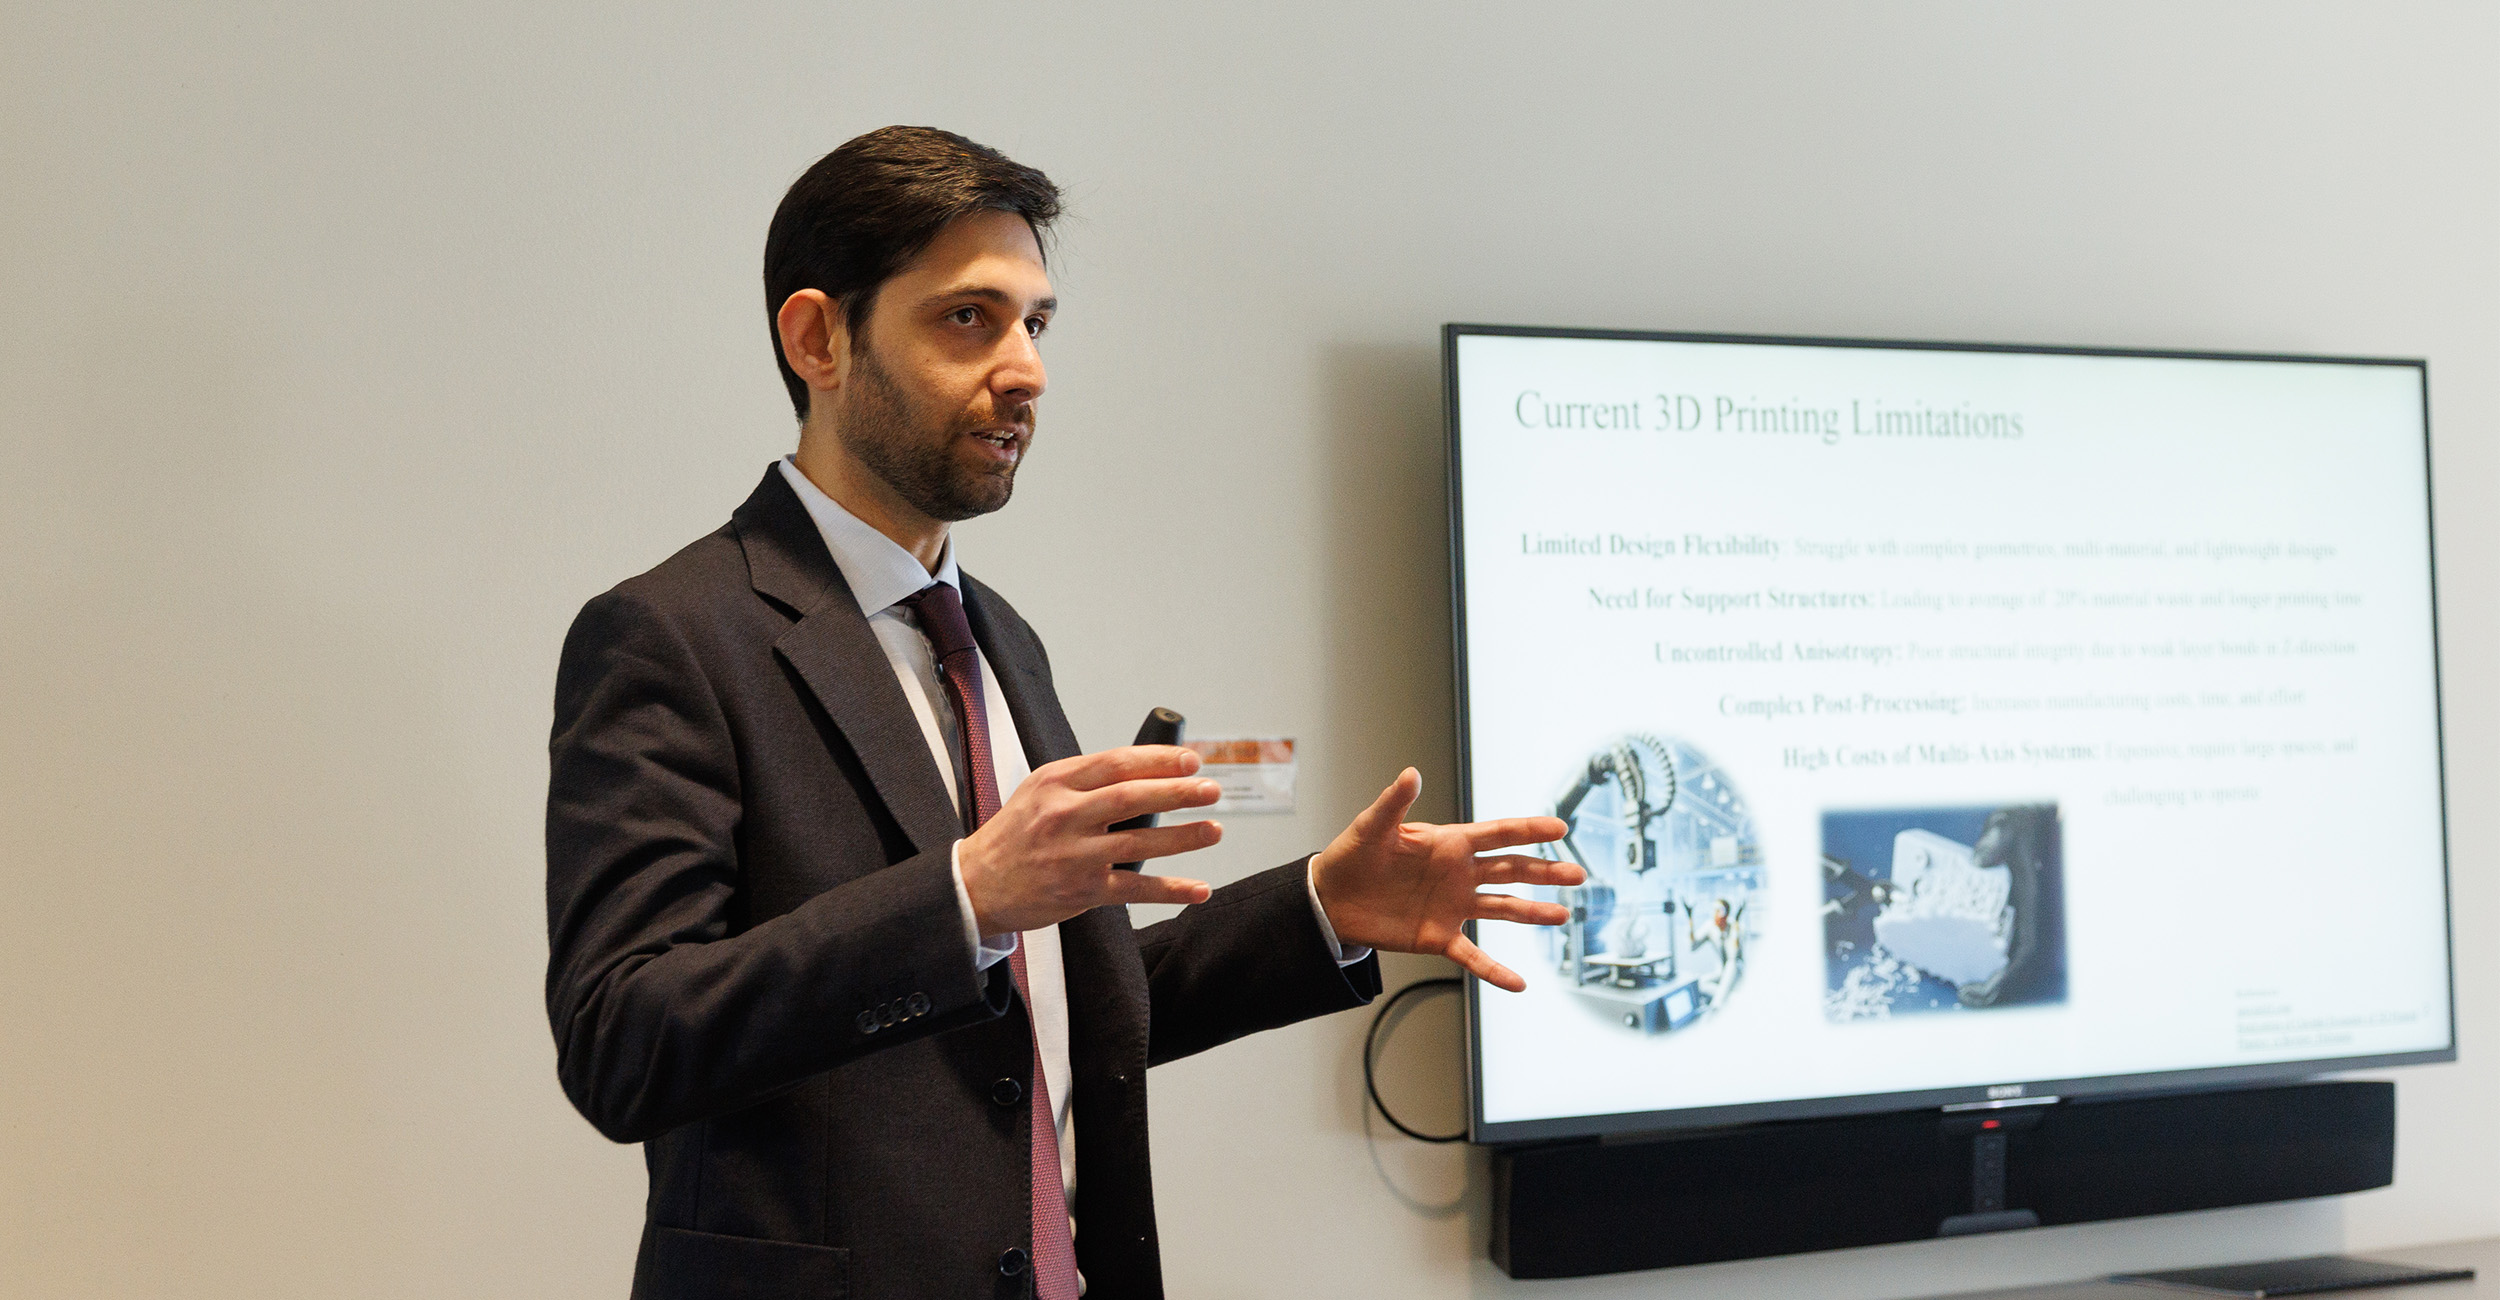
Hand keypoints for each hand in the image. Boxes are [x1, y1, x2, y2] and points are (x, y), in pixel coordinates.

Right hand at [959, 745, 1222, 934]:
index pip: (1116, 762)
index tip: (1191, 761)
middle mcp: (1064, 815)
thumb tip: (1142, 769)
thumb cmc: (1014, 835)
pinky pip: (1135, 888)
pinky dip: (1170, 889)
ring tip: (1214, 829)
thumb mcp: (1038, 792)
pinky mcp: (1082, 890)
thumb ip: (1083, 780)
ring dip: (1183, 836)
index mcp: (1055, 782)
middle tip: (1211, 790)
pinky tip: (1199, 888)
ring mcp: (1074, 854)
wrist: (975, 885)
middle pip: (1132, 796)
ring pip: (1140, 841)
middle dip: (1177, 792)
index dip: (1159, 759)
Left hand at [1308, 768, 1584, 991]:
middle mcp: (1459, 874)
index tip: (1560, 826)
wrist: (1331, 899)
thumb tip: (1410, 773)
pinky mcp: (1439, 936)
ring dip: (1532, 912)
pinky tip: (1518, 983)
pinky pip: (1473, 956)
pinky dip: (1495, 970)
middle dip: (1545, 872)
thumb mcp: (1372, 828)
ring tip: (1563, 915)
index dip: (1528, 829)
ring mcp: (1453, 906)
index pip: (1497, 834)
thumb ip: (1393, 803)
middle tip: (1577, 874)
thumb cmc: (1351, 856)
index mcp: (1448, 843)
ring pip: (1502, 907)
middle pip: (1512, 870)